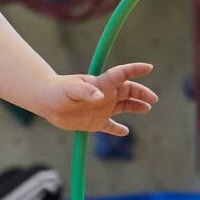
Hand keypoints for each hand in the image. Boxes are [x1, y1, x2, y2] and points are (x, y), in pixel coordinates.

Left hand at [32, 63, 157, 136]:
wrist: (47, 102)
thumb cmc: (58, 91)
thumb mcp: (71, 89)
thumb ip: (85, 91)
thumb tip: (100, 98)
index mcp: (102, 84)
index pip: (122, 75)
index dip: (135, 70)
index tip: (149, 67)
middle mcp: (105, 95)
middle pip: (128, 92)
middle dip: (142, 94)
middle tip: (153, 99)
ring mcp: (101, 109)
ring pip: (124, 107)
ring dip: (136, 107)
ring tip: (147, 108)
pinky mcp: (95, 122)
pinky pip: (109, 126)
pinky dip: (117, 130)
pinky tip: (125, 131)